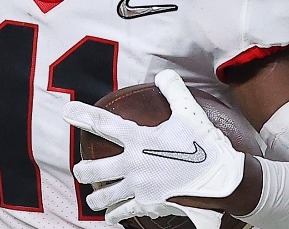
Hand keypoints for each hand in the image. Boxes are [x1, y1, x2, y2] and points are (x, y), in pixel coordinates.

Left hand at [61, 70, 245, 226]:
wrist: (223, 180)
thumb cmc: (206, 145)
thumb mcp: (190, 113)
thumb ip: (174, 92)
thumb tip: (164, 74)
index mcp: (139, 138)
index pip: (103, 124)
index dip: (82, 115)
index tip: (65, 110)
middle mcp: (133, 164)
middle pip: (92, 169)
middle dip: (83, 170)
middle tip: (79, 170)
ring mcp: (139, 187)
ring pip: (104, 195)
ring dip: (96, 197)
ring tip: (93, 197)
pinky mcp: (148, 205)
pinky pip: (124, 213)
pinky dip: (115, 215)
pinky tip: (111, 217)